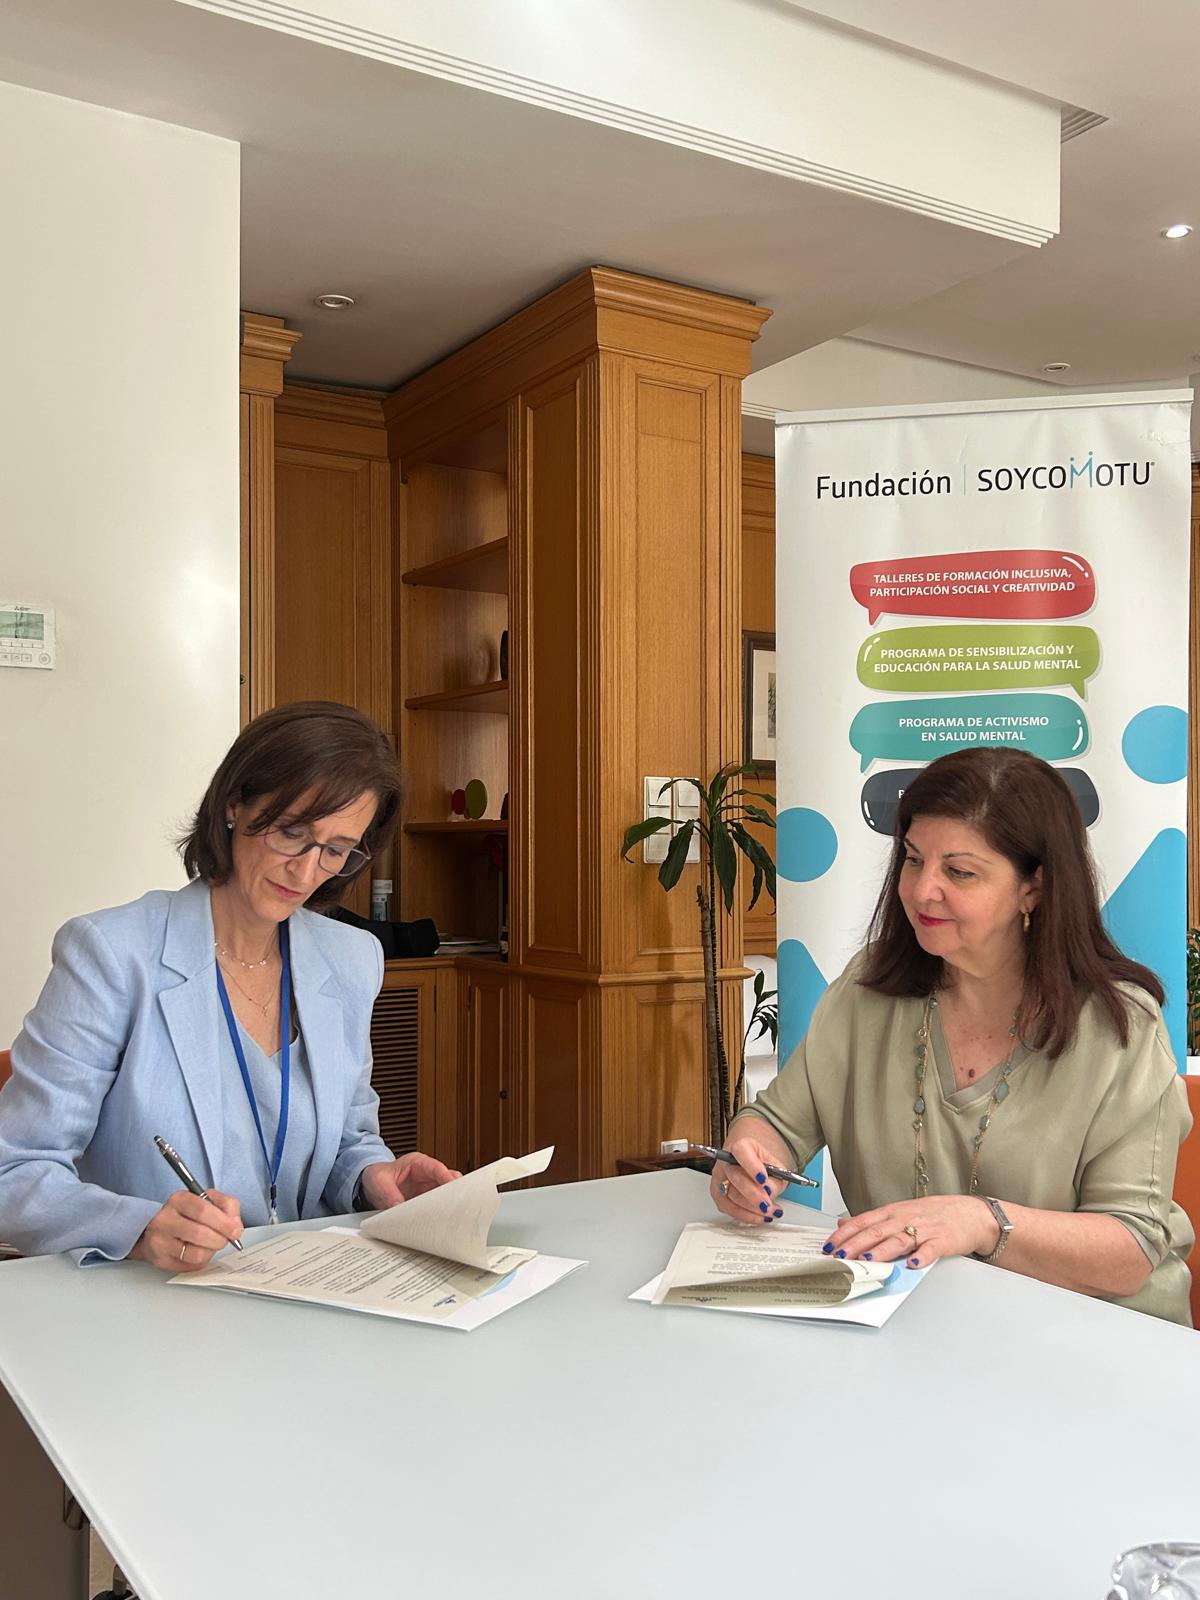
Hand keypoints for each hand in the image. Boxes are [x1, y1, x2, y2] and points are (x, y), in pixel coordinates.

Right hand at [129, 1189, 243, 1271]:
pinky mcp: (160, 1260)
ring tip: (211, 1245)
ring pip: (195, 1254)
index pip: (203, 1210)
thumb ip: (227, 1206)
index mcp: (179, 1199)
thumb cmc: (188, 1214)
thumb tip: (235, 1226)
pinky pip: (189, 1266)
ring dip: (211, 1252)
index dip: (223, 1222)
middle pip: (199, 1233)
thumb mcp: (208, 1200)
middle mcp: (164, 1219)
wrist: (159, 1229)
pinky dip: (201, 1261)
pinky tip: (199, 1251)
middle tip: (226, 1240)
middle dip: (220, 1239)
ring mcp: (159, 1241)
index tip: (235, 1231)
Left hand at [359, 1153, 461, 1209]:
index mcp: (418, 1163)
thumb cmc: (376, 1176)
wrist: (369, 1184)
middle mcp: (427, 1175)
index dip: (447, 1179)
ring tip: (446, 1216)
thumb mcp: (379, 1182)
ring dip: (447, 1205)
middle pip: (448, 1181)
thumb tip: (399, 1207)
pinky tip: (437, 1221)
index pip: (438, 1169)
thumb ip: (390, 1194)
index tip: (453, 1190)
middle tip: (454, 1207)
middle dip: (454, 1193)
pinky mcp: (426, 1201)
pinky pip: (437, 1206)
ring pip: (446, 1195)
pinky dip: (438, 1213)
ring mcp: (428, 1188)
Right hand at [708, 1118, 792, 1225]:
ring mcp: (719, 1178)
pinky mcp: (717, 1194)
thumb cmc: (764, 1165)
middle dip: (753, 1194)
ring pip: (731, 1195)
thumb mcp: (776, 1167)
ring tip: (769, 1212)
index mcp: (741, 1147)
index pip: (741, 1152)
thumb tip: (769, 1191)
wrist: (752, 1165)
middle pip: (735, 1176)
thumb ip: (775, 1178)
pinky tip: (759, 1217)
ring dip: (751, 1209)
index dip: (752, 1166)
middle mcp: (726, 1161)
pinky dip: (745, 1216)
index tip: (763, 1180)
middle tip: (768, 1204)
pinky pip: (728, 1208)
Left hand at [823, 1194, 996, 1268]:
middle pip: (876, 1231)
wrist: (970, 1214)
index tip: (829, 1246)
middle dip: (855, 1245)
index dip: (845, 1235)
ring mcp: (924, 1229)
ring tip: (867, 1260)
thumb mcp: (899, 1212)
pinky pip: (931, 1249)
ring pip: (898, 1240)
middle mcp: (905, 1218)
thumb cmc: (934, 1214)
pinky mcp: (943, 1240)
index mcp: (892, 1212)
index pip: (863, 1222)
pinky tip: (912, 1264)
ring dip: (881, 1251)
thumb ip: (872, 1220)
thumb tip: (844, 1224)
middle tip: (839, 1257)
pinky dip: (921, 1256)